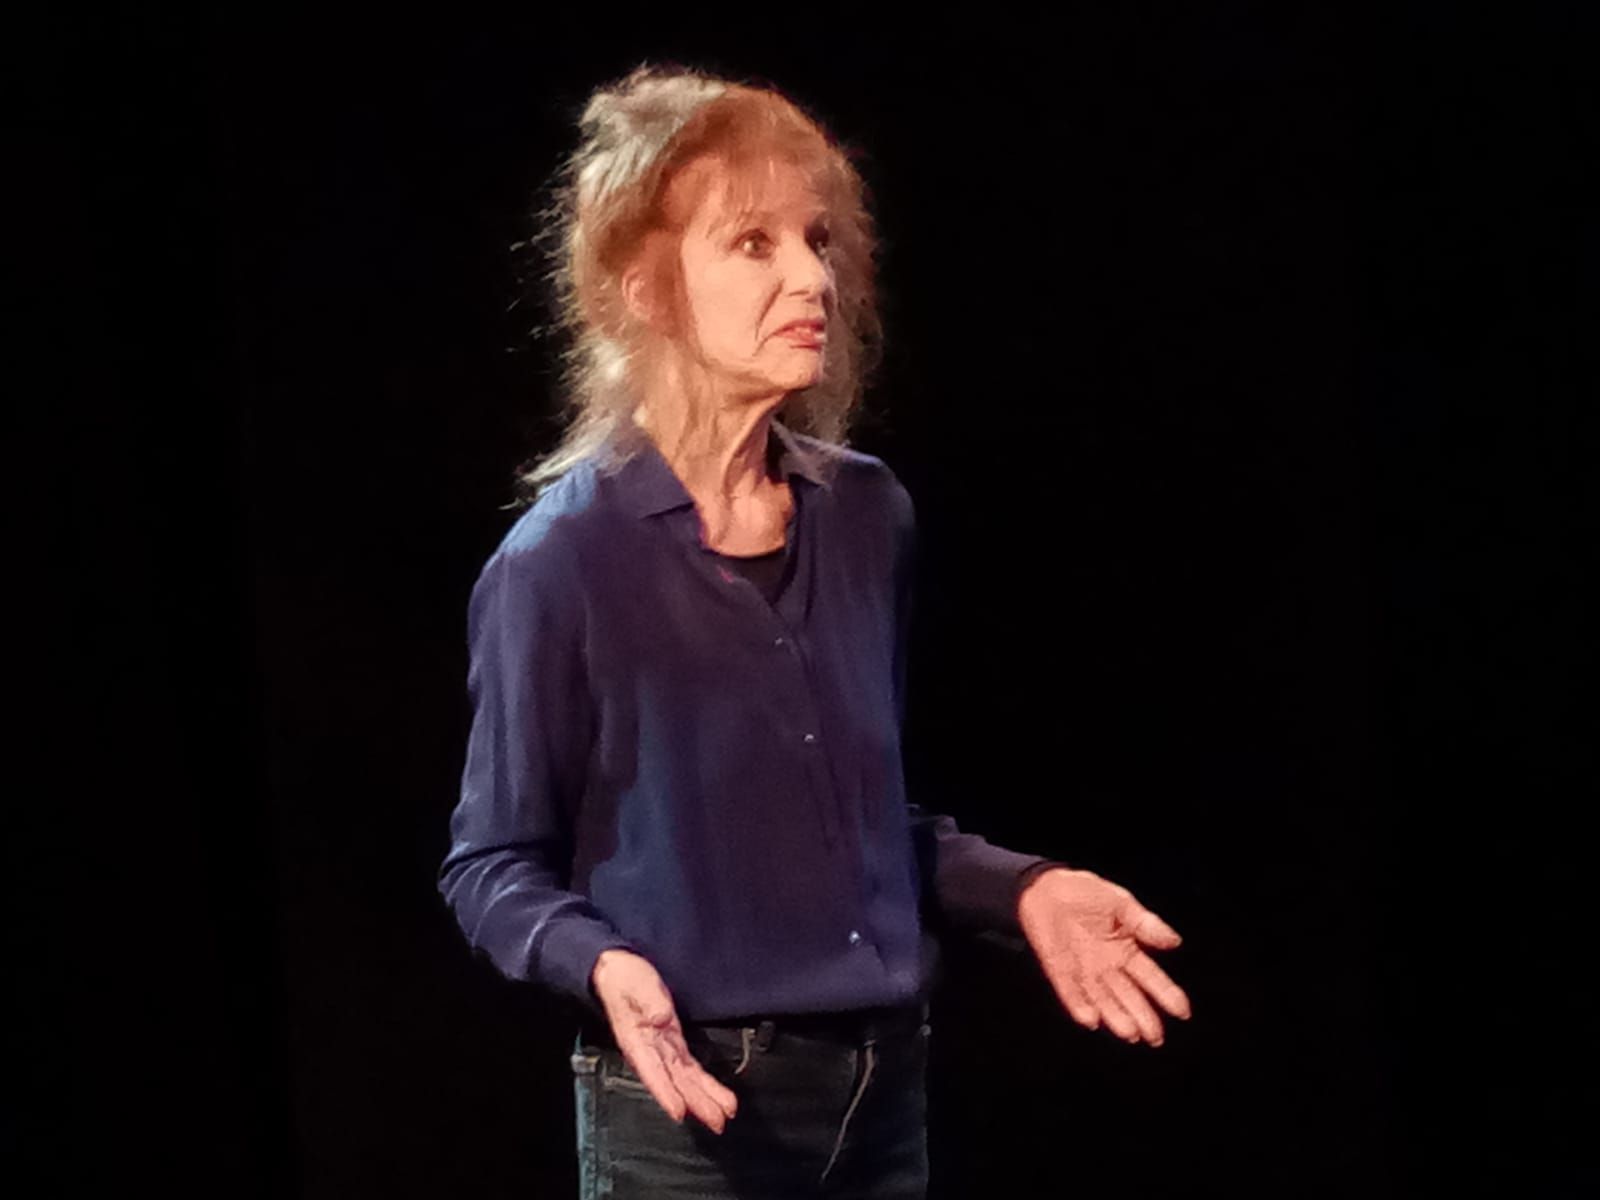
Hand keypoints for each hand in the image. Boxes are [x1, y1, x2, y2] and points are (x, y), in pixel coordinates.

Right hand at [589, 949, 739, 1132]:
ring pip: (686, 1080)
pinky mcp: (673, 1043)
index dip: (665, 1092)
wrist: (618, 972)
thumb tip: (660, 1019)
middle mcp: (650, 1051)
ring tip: (724, 1114)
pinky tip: (716, 1095)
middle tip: (717, 1121)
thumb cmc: (623, 979)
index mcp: (636, 1040)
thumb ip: (649, 1001)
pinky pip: (690, 1068)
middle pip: (675, 1082)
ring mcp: (663, 1049)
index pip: (652, 1071)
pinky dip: (704, 1083)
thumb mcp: (635, 983)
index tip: (679, 1112)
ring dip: (705, 1098)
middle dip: (696, 1103)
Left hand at [1017, 867, 1191, 1046]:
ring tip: (1130, 1033)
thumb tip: (1174, 941)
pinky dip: (1079, 1006)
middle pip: (1130, 996)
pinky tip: (1091, 1019)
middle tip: (1155, 1037)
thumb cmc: (1086, 892)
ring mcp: (1084, 971)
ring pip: (1103, 1000)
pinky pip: (1070, 992)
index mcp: (1126, 950)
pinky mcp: (1060, 971)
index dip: (1166, 994)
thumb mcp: (1121, 903)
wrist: (1046, 887)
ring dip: (1115, 1017)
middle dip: (1143, 1017)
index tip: (1182, 1011)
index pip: (1151, 977)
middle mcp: (1108, 966)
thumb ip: (1145, 924)